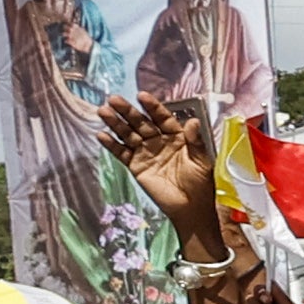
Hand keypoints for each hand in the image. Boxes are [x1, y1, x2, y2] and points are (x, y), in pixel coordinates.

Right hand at [95, 94, 222, 241]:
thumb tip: (192, 121)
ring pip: (128, 134)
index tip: (142, 96)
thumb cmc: (200, 183)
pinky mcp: (136, 165)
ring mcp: (145, 152)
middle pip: (141, 122)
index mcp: (177, 136)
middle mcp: (159, 141)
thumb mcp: (201, 161)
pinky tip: (102, 135)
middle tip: (114, 99)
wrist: (190, 208)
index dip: (152, 107)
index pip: (162, 118)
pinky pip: (122, 153)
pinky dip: (112, 144)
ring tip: (103, 111)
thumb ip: (195, 141)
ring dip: (115, 123)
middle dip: (128, 111)